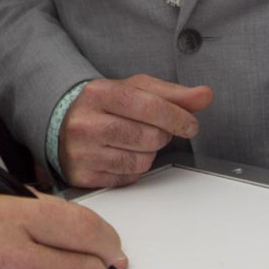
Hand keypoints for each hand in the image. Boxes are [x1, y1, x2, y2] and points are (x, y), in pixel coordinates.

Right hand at [58, 74, 211, 187]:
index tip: (191, 125)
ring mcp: (82, 151)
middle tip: (153, 130)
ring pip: (141, 161)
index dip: (178, 117)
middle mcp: (85, 121)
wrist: (64, 125)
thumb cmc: (104, 107)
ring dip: (148, 153)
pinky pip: (127, 178)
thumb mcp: (135, 90)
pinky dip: (133, 169)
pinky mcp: (82, 175)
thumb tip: (204, 95)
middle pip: (149, 136)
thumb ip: (172, 94)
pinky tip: (121, 155)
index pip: (150, 106)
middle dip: (161, 135)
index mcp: (99, 92)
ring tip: (134, 141)